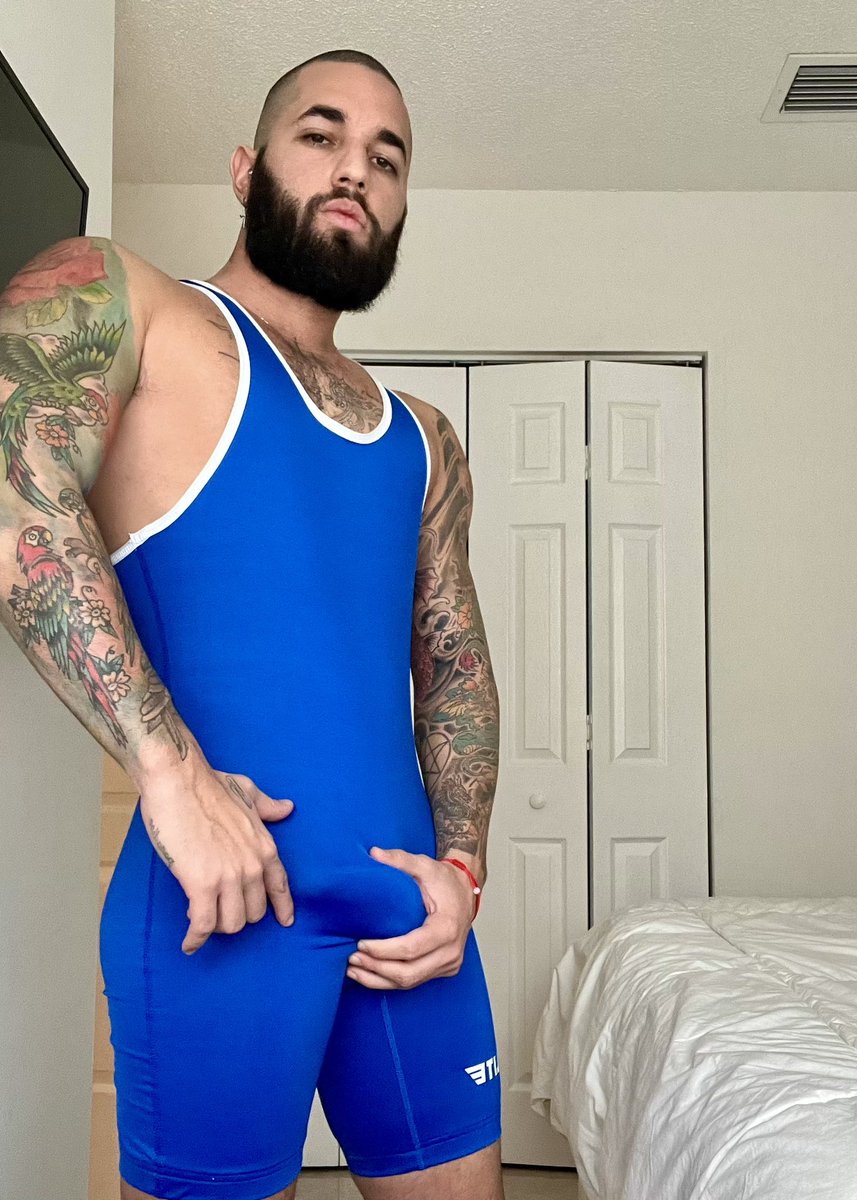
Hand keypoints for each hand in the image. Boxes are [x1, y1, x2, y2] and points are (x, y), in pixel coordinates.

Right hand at [139, 751, 295, 954]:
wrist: (178, 781)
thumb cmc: (208, 785)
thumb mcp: (247, 792)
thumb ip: (267, 806)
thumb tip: (286, 808)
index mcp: (264, 846)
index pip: (280, 887)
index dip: (282, 907)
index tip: (284, 921)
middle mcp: (252, 865)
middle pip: (254, 913)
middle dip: (236, 915)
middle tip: (217, 909)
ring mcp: (228, 876)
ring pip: (232, 924)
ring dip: (216, 926)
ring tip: (201, 918)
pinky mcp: (201, 884)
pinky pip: (203, 925)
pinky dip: (195, 938)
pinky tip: (189, 943)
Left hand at [345, 847, 477, 988]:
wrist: (466, 890)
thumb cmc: (445, 880)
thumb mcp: (424, 865)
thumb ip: (400, 859)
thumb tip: (374, 853)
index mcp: (447, 927)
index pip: (411, 948)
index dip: (383, 950)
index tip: (361, 944)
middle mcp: (451, 951)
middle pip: (409, 972)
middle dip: (377, 968)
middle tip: (352, 958)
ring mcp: (450, 963)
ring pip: (410, 982)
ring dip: (379, 979)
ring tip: (354, 970)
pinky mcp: (444, 968)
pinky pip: (415, 981)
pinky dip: (390, 980)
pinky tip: (370, 974)